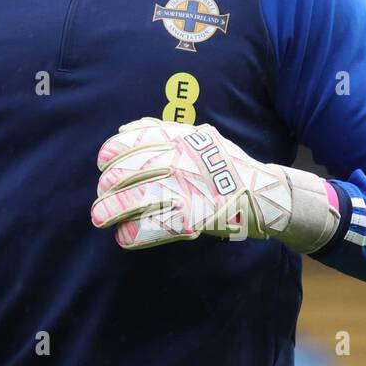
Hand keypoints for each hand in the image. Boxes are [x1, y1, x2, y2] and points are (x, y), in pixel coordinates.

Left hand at [90, 117, 339, 252]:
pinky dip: (134, 233)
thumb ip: (165, 131)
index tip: (102, 164)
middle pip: (127, 171)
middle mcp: (181, 160)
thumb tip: (125, 129)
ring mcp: (187, 188)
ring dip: (111, 209)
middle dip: (106, 186)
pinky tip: (124, 237)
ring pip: (135, 198)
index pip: (131, 141)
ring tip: (100, 218)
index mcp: (180, 138)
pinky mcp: (194, 217)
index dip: (110, 153)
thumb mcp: (199, 136)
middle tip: (100, 197)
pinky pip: (154, 226)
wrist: (265, 194)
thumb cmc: (228, 166)